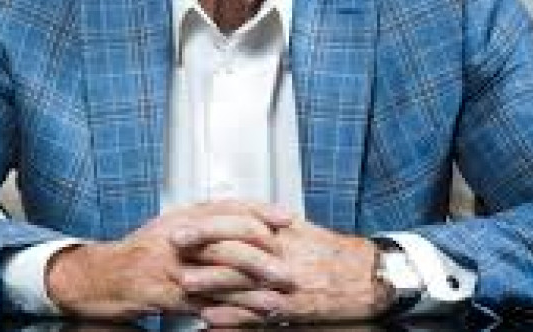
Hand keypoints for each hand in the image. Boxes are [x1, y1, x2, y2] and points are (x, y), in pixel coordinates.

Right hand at [45, 199, 291, 319]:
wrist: (104, 275)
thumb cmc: (142, 251)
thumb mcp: (172, 224)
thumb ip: (203, 219)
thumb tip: (240, 214)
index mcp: (184, 216)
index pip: (228, 207)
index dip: (260, 211)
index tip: (287, 217)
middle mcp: (180, 236)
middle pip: (228, 239)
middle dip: (262, 254)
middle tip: (288, 267)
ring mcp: (173, 266)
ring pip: (219, 274)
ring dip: (252, 290)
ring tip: (278, 299)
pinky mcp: (166, 295)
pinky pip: (204, 304)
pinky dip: (229, 313)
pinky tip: (247, 319)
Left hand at [180, 218, 393, 324]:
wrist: (360, 277)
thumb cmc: (326, 250)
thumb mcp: (296, 228)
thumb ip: (265, 221)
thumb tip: (235, 214)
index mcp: (278, 232)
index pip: (236, 222)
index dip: (206, 223)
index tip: (182, 222)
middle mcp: (278, 254)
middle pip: (233, 248)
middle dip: (200, 247)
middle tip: (172, 246)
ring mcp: (282, 283)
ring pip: (239, 282)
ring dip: (209, 282)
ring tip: (183, 282)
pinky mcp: (288, 309)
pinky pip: (254, 315)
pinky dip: (230, 317)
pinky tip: (208, 319)